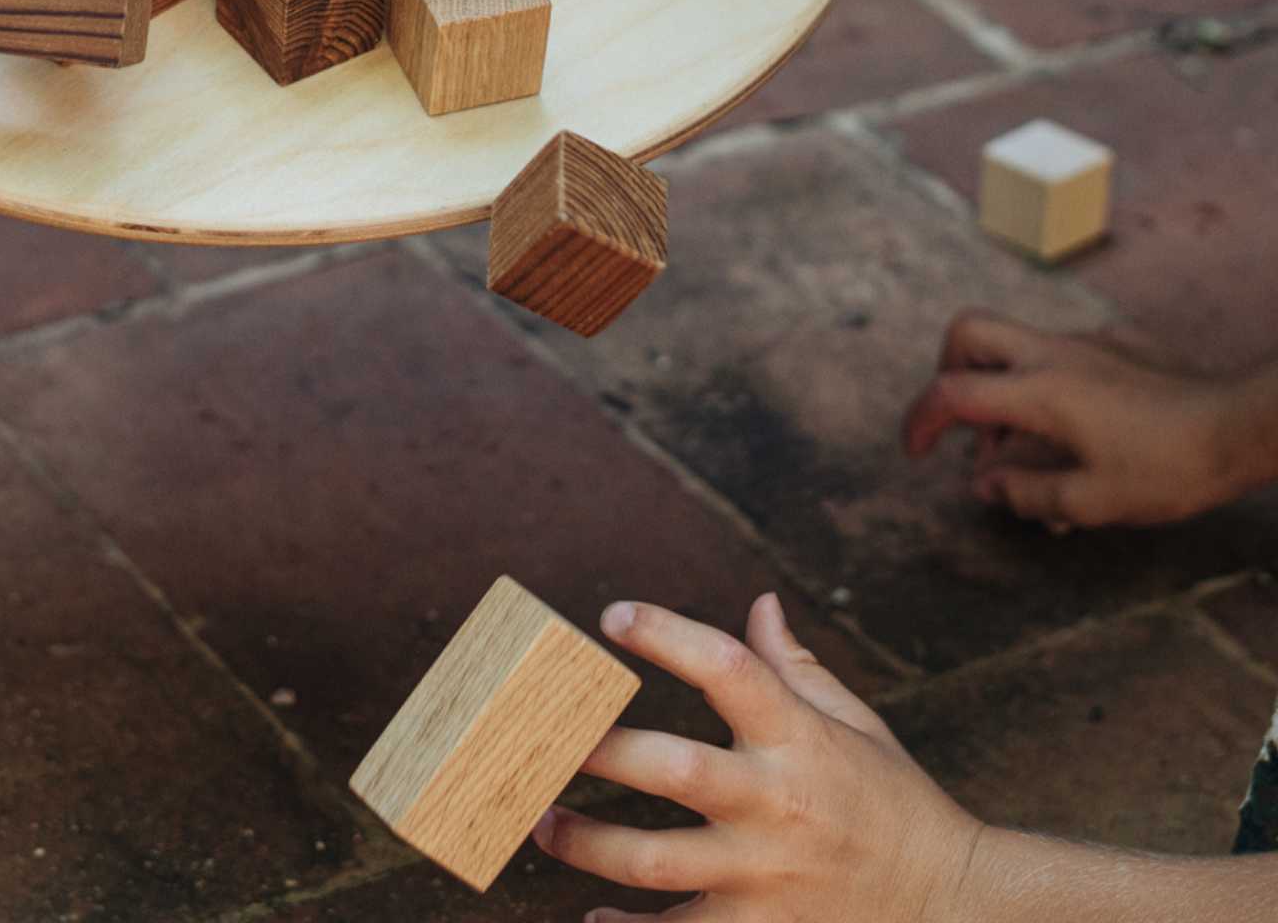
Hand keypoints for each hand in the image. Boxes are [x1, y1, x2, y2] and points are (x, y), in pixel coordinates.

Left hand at [532, 593, 978, 922]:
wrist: (955, 904)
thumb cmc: (893, 799)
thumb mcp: (855, 722)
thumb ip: (793, 665)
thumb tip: (759, 601)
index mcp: (798, 736)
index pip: (726, 667)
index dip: (666, 635)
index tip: (611, 616)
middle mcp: (777, 802)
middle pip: (673, 769)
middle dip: (598, 750)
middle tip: (536, 734)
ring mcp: (766, 875)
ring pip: (655, 862)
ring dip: (585, 843)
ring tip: (538, 820)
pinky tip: (592, 915)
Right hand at [902, 311, 1247, 529]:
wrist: (1242, 425)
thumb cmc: (1170, 467)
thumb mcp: (1095, 502)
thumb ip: (1027, 493)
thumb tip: (985, 485)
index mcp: (1038, 391)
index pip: (952, 393)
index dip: (920, 421)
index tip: (916, 451)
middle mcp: (1052, 354)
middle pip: (968, 332)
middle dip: (949, 372)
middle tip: (966, 422)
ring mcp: (1085, 342)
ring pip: (1016, 347)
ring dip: (1004, 391)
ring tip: (1032, 451)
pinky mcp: (1117, 343)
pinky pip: (1062, 355)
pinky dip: (1050, 387)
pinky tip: (1085, 429)